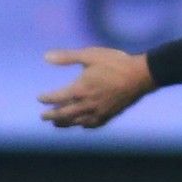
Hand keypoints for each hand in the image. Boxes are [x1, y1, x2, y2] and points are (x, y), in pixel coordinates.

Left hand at [38, 47, 155, 128]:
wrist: (141, 75)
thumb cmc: (116, 63)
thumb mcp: (91, 55)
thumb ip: (68, 57)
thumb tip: (46, 57)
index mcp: (79, 90)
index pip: (55, 98)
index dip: (46, 98)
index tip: (40, 98)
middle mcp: (85, 105)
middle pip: (62, 115)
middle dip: (51, 116)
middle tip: (43, 116)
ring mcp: (98, 112)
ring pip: (75, 122)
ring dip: (63, 123)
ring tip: (57, 124)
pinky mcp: (109, 115)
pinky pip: (92, 125)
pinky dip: (83, 125)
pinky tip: (82, 124)